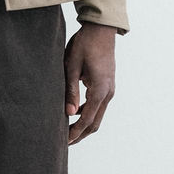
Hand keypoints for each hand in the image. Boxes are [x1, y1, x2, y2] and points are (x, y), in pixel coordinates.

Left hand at [64, 23, 116, 144]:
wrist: (101, 29)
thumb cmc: (84, 45)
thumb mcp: (72, 66)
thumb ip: (70, 91)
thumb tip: (68, 114)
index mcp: (100, 90)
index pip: (87, 120)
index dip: (75, 132)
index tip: (63, 142)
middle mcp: (108, 93)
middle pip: (95, 123)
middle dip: (80, 134)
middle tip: (64, 143)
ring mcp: (109, 89)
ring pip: (97, 115)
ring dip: (84, 125)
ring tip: (66, 131)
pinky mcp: (107, 85)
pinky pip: (97, 105)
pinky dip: (87, 113)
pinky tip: (73, 113)